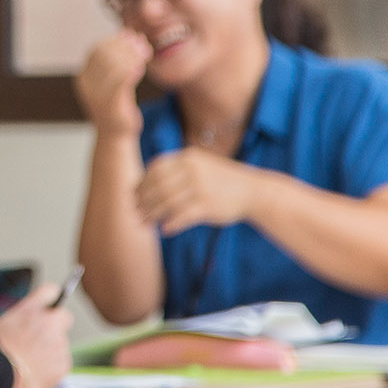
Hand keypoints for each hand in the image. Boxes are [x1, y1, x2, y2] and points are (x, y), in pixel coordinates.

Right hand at [0, 284, 74, 387]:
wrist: (6, 378)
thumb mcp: (4, 325)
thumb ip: (23, 317)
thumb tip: (29, 317)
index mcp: (32, 309)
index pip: (50, 291)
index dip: (49, 300)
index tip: (47, 306)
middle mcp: (50, 322)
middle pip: (63, 317)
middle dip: (56, 325)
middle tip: (41, 338)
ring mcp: (60, 343)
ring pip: (60, 343)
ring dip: (50, 349)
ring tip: (30, 361)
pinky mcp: (64, 363)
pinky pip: (60, 362)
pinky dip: (51, 367)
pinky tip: (35, 372)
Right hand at [75, 31, 151, 136]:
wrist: (115, 134)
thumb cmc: (117, 104)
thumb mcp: (113, 78)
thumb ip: (118, 58)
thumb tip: (130, 33)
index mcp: (83, 76)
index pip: (97, 49)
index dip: (115, 39)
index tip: (132, 35)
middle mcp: (85, 85)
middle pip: (105, 54)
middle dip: (126, 45)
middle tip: (143, 44)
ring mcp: (96, 95)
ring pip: (114, 65)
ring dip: (132, 55)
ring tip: (146, 53)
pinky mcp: (110, 104)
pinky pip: (121, 81)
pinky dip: (132, 70)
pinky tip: (142, 67)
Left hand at [135, 147, 263, 234]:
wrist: (253, 190)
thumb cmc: (221, 180)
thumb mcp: (200, 165)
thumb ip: (176, 170)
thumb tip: (144, 183)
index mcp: (188, 158)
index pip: (156, 168)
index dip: (142, 183)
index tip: (134, 195)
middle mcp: (192, 170)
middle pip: (158, 186)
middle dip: (143, 200)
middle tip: (135, 211)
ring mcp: (200, 187)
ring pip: (166, 202)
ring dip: (152, 214)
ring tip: (144, 223)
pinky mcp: (207, 205)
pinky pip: (181, 216)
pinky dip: (170, 224)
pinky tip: (164, 230)